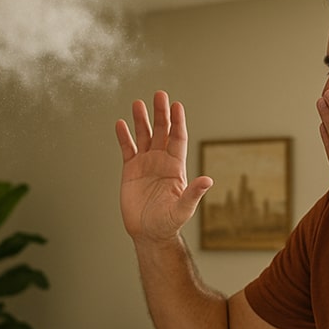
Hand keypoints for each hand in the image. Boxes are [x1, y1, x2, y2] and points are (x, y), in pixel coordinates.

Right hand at [115, 91, 212, 243]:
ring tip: (137, 103)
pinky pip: (127, 149)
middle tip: (159, 94)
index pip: (177, 138)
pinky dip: (124, 136)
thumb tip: (208, 180)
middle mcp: (161, 161)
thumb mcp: (183, 209)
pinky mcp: (130, 170)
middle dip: (161, 114)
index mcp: (176, 167)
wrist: (148, 234)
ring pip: (144, 136)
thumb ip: (193, 193)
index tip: (176, 105)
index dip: (177, 122)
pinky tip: (121, 124)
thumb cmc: (168, 223)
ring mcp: (146, 164)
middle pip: (162, 131)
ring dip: (141, 120)